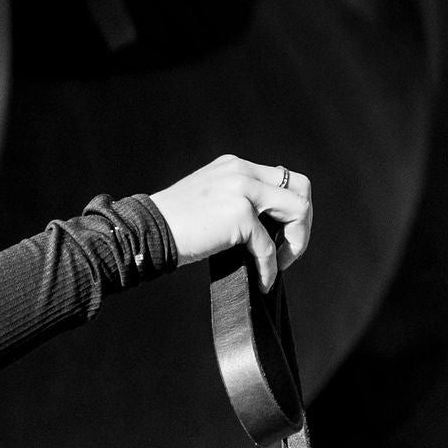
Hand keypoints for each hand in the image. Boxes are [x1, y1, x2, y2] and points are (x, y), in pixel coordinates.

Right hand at [152, 156, 313, 287]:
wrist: (145, 233)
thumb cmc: (174, 226)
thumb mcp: (212, 200)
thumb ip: (240, 201)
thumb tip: (271, 227)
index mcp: (235, 166)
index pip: (284, 179)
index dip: (291, 209)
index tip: (281, 237)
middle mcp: (242, 171)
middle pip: (301, 188)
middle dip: (302, 223)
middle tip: (289, 252)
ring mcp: (242, 189)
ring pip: (297, 210)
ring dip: (296, 243)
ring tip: (280, 266)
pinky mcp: (239, 214)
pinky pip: (269, 246)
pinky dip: (270, 267)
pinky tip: (262, 281)